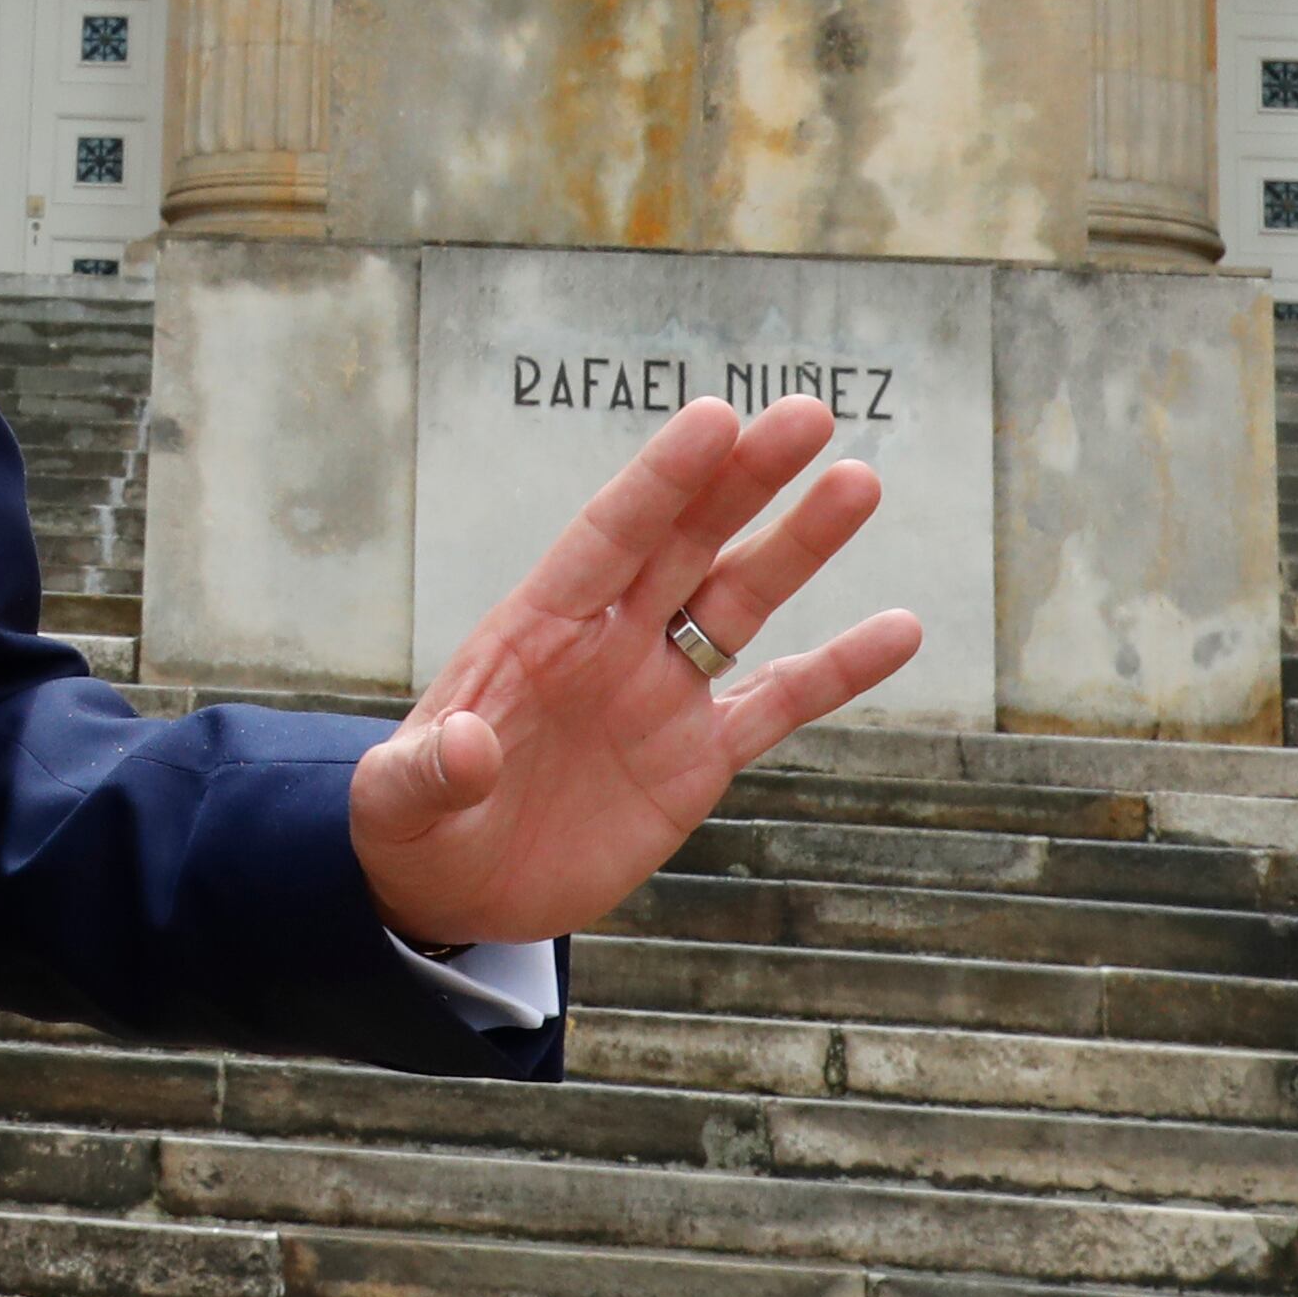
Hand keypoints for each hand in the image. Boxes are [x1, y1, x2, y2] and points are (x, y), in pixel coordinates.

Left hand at [348, 396, 922, 950]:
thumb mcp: (397, 800)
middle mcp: (609, 640)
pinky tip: (900, 628)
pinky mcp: (697, 758)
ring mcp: (659, 692)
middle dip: (743, 479)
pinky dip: (838, 669)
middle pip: (686, 541)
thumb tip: (468, 748)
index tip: (716, 417)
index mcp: (536, 627)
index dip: (660, 480)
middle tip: (806, 414)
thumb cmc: (413, 819)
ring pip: (740, 601)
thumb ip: (425, 773)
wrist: (454, 883)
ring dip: (798, 545)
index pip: (608, 536)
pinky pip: (778, 703)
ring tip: (858, 480)